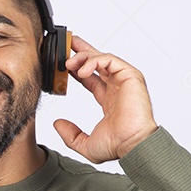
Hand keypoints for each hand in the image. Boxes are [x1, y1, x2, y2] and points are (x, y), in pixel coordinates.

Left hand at [53, 35, 157, 162]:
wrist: (133, 144)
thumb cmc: (118, 145)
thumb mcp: (85, 144)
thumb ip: (70, 135)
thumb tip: (58, 124)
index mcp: (110, 100)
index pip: (92, 78)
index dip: (77, 70)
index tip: (64, 65)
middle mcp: (118, 88)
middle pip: (98, 62)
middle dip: (82, 51)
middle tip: (67, 44)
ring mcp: (124, 80)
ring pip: (102, 58)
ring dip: (83, 57)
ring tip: (68, 62)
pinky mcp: (130, 75)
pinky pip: (110, 60)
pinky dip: (94, 61)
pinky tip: (82, 71)